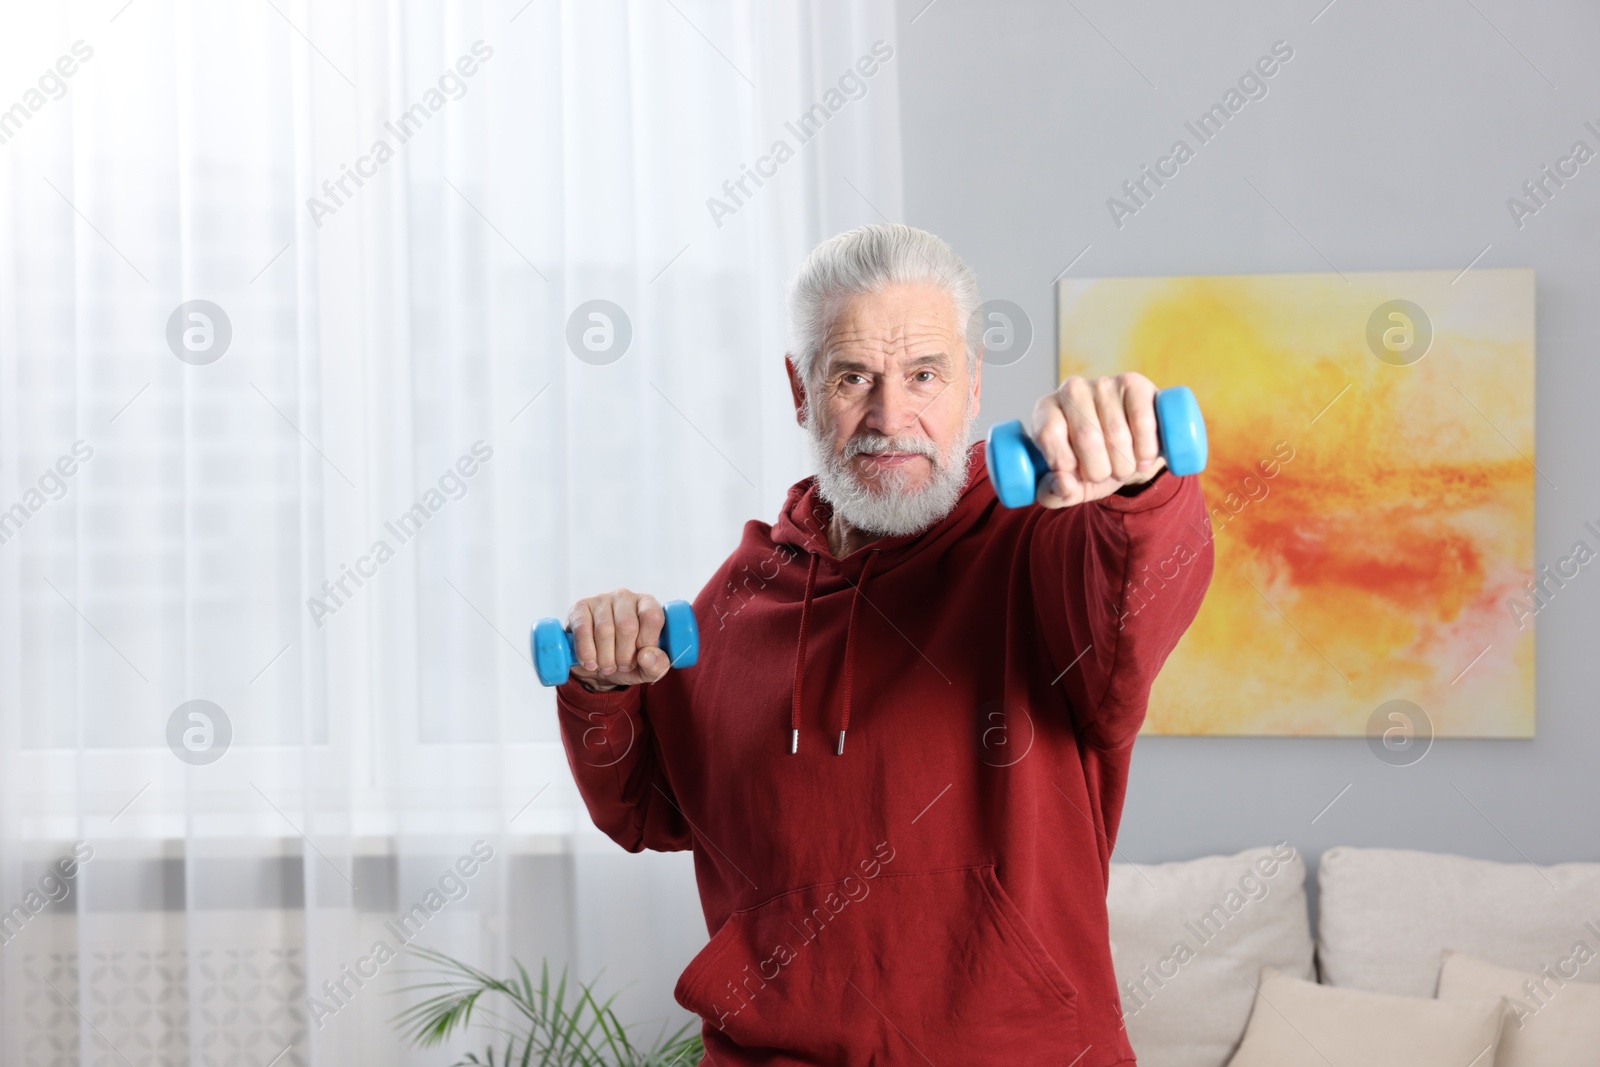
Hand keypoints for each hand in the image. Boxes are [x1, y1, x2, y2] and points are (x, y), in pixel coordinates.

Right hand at [566, 589, 673, 689]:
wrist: (598, 665)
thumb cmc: (628, 661)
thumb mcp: (649, 668)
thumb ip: (657, 665)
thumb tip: (647, 656)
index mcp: (647, 605)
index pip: (652, 616)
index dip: (647, 641)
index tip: (640, 657)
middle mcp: (625, 597)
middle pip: (627, 626)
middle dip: (624, 655)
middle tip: (622, 666)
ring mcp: (601, 600)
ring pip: (604, 630)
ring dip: (606, 658)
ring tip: (607, 666)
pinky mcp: (580, 608)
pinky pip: (583, 630)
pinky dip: (586, 652)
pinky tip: (591, 663)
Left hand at [1030, 373, 1165, 507]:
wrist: (1131, 449)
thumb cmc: (1094, 465)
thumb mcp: (1070, 486)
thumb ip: (1053, 493)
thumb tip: (1061, 483)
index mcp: (1046, 410)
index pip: (1048, 433)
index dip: (1064, 462)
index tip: (1077, 476)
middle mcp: (1071, 390)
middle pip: (1086, 437)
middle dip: (1099, 470)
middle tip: (1106, 475)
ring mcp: (1102, 384)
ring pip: (1116, 433)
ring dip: (1124, 464)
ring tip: (1124, 468)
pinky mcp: (1133, 383)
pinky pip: (1142, 421)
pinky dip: (1146, 450)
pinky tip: (1143, 459)